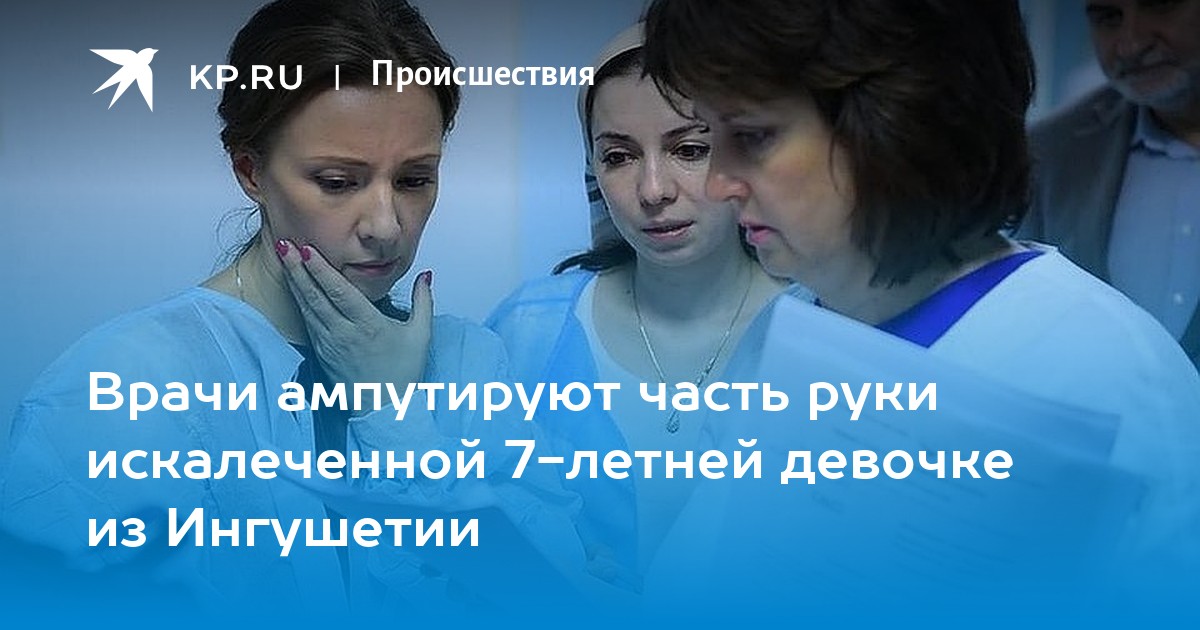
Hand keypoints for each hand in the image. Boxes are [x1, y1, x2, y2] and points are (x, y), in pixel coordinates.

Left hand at [275, 239, 432, 395]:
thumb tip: (426, 274)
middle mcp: (344, 333)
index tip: (307, 249)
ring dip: (295, 282)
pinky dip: (299, 301)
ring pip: (307, 307)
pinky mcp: (322, 352)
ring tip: (285, 258)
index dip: (320, 269)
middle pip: (316, 296)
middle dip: (298, 269)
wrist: (383, 410)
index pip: (339, 292)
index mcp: (369, 326)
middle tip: (285, 244)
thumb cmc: (402, 372)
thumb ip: (423, 301)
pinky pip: (308, 321)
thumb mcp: (420, 335)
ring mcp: (330, 343)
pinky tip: (294, 286)